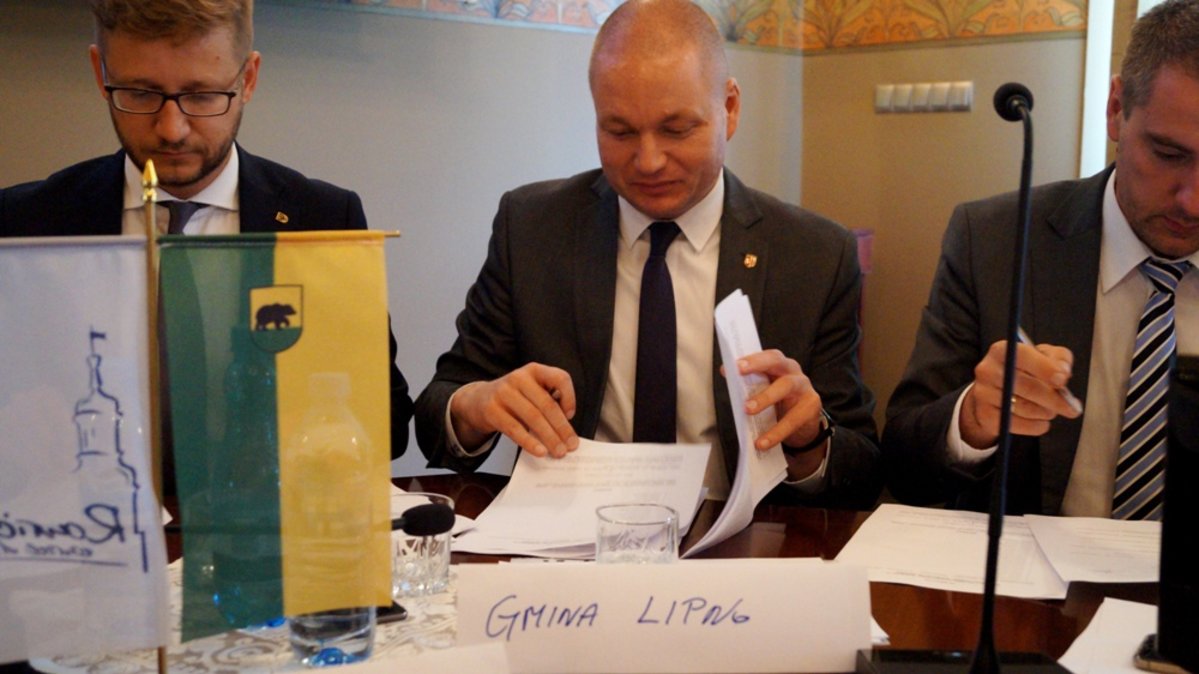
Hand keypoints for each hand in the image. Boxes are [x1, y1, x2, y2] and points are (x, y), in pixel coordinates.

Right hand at [449, 363, 578, 457]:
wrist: (477, 400)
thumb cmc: (513, 398)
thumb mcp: (530, 391)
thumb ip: (548, 402)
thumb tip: (566, 431)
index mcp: (534, 370)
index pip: (560, 378)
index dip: (570, 397)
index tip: (571, 415)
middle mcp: (519, 377)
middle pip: (547, 404)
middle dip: (562, 428)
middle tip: (571, 445)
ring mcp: (504, 392)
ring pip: (533, 418)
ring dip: (549, 438)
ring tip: (558, 451)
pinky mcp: (492, 410)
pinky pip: (515, 429)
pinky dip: (530, 442)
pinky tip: (540, 451)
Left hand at [736, 350, 826, 461]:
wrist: (803, 426)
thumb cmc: (780, 403)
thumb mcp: (765, 391)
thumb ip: (750, 383)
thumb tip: (727, 373)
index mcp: (779, 365)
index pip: (767, 356)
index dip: (752, 358)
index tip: (734, 364)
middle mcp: (793, 372)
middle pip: (777, 362)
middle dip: (758, 364)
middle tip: (739, 372)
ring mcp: (804, 388)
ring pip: (785, 386)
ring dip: (765, 397)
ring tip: (747, 410)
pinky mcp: (811, 408)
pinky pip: (792, 420)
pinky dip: (775, 432)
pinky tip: (762, 443)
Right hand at [960, 340, 1081, 448]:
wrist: (992, 392)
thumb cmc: (1023, 371)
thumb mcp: (1041, 356)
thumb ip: (1058, 358)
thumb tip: (1063, 373)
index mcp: (1001, 350)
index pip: (1023, 356)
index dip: (1045, 368)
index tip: (1063, 380)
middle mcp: (988, 370)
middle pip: (1027, 387)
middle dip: (1055, 399)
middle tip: (1072, 408)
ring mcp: (984, 394)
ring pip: (1025, 408)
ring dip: (1046, 412)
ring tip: (1051, 410)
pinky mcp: (985, 415)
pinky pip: (1017, 425)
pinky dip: (1036, 426)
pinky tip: (1040, 421)